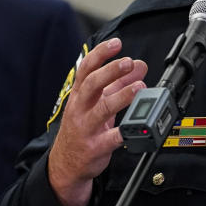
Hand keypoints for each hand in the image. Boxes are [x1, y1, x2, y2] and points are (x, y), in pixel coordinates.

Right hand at [48, 38, 147, 205]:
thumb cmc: (82, 127)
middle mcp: (80, 108)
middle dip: (110, 71)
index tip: (116, 43)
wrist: (66, 163)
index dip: (101, 54)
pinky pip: (110, 139)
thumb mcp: (97, 102)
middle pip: (92, 84)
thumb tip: (138, 65)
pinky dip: (124, 132)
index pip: (86, 68)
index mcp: (80, 95)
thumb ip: (118, 83)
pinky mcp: (95, 148)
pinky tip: (136, 126)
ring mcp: (86, 128)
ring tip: (139, 88)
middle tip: (128, 62)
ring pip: (102, 109)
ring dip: (122, 96)